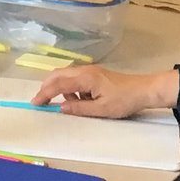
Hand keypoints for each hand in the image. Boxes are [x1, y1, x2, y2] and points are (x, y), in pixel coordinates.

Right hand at [30, 64, 170, 117]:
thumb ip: (79, 108)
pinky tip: (82, 99)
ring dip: (61, 89)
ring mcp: (88, 70)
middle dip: (46, 88)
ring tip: (73, 105)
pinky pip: (74, 79)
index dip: (44, 94)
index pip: (58, 84)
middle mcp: (83, 70)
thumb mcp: (101, 109)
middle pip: (56, 75)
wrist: (144, 90)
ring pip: (64, 76)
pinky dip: (70, 89)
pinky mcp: (93, 74)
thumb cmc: (124, 100)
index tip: (35, 103)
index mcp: (85, 78)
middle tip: (42, 102)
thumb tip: (61, 108)